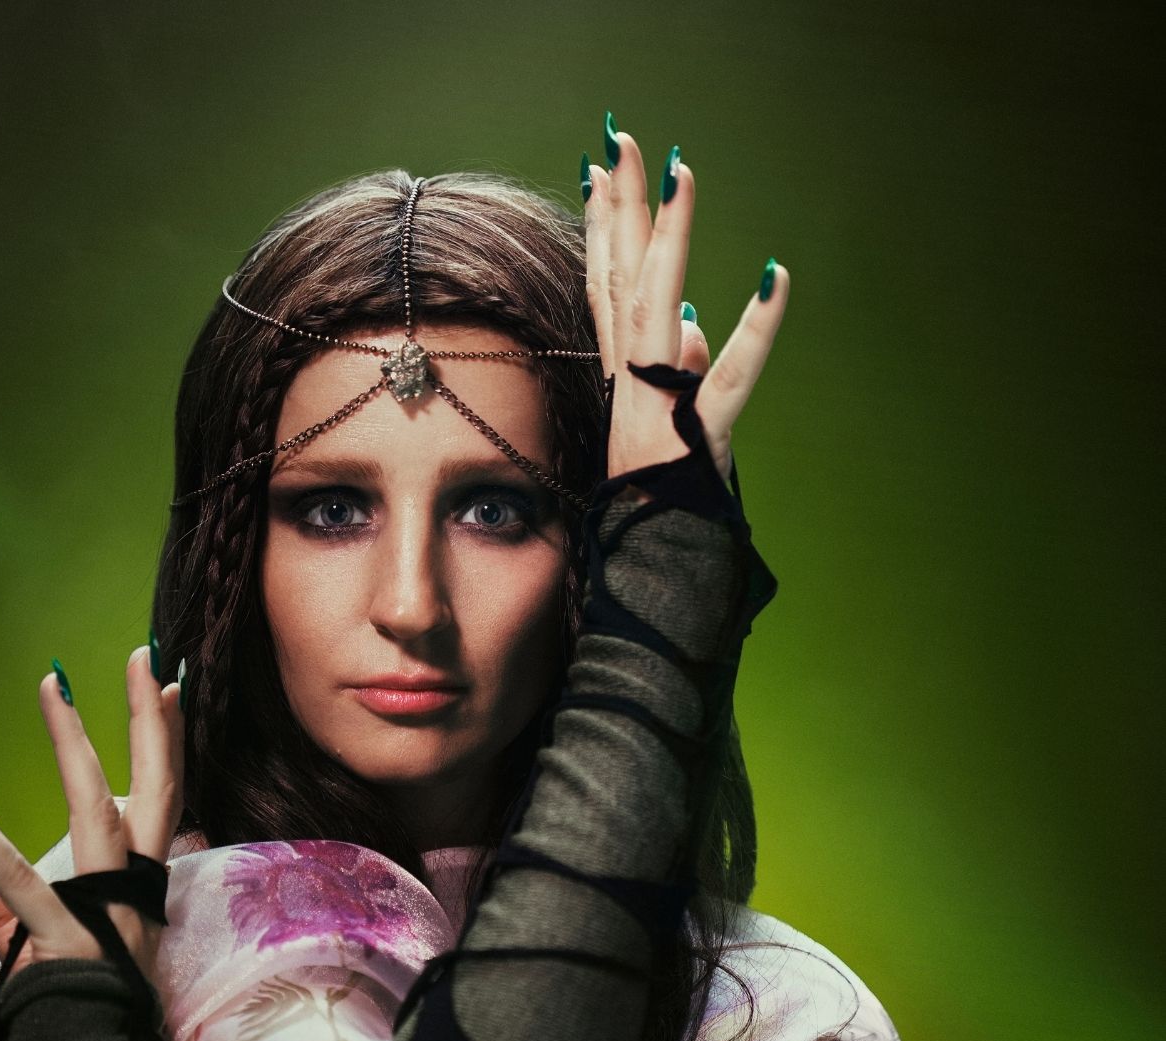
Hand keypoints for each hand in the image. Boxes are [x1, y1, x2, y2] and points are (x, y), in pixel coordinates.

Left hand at [0, 647, 185, 980]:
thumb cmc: (80, 1017)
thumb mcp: (37, 950)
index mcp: (140, 890)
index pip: (166, 801)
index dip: (169, 742)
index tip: (171, 686)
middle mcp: (133, 890)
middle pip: (156, 789)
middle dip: (151, 720)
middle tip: (143, 657)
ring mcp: (101, 909)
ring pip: (96, 810)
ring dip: (74, 743)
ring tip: (54, 685)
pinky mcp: (60, 935)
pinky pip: (16, 878)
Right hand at [585, 128, 788, 483]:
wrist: (651, 564)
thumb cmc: (656, 502)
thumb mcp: (665, 428)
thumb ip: (682, 371)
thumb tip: (700, 326)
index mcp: (622, 382)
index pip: (607, 291)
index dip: (601, 231)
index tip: (598, 176)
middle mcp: (630, 383)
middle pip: (622, 280)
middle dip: (621, 208)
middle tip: (621, 141)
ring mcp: (661, 404)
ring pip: (658, 307)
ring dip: (668, 240)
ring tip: (677, 175)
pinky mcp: (701, 434)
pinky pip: (733, 376)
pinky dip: (757, 328)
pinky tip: (776, 277)